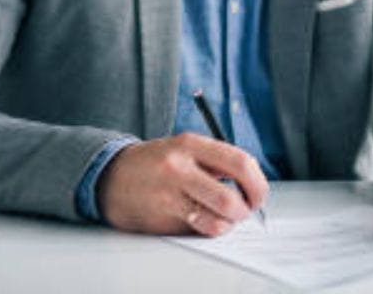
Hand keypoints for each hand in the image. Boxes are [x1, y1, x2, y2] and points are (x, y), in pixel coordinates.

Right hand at [96, 133, 268, 235]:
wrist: (112, 175)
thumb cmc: (156, 163)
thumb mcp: (185, 148)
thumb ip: (215, 161)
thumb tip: (251, 183)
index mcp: (191, 143)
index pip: (239, 162)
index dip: (257, 183)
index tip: (259, 193)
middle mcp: (180, 166)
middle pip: (230, 197)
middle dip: (246, 209)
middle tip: (246, 210)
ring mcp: (170, 193)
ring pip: (217, 219)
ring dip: (228, 223)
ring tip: (224, 217)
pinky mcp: (162, 216)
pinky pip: (199, 229)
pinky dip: (210, 228)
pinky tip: (204, 220)